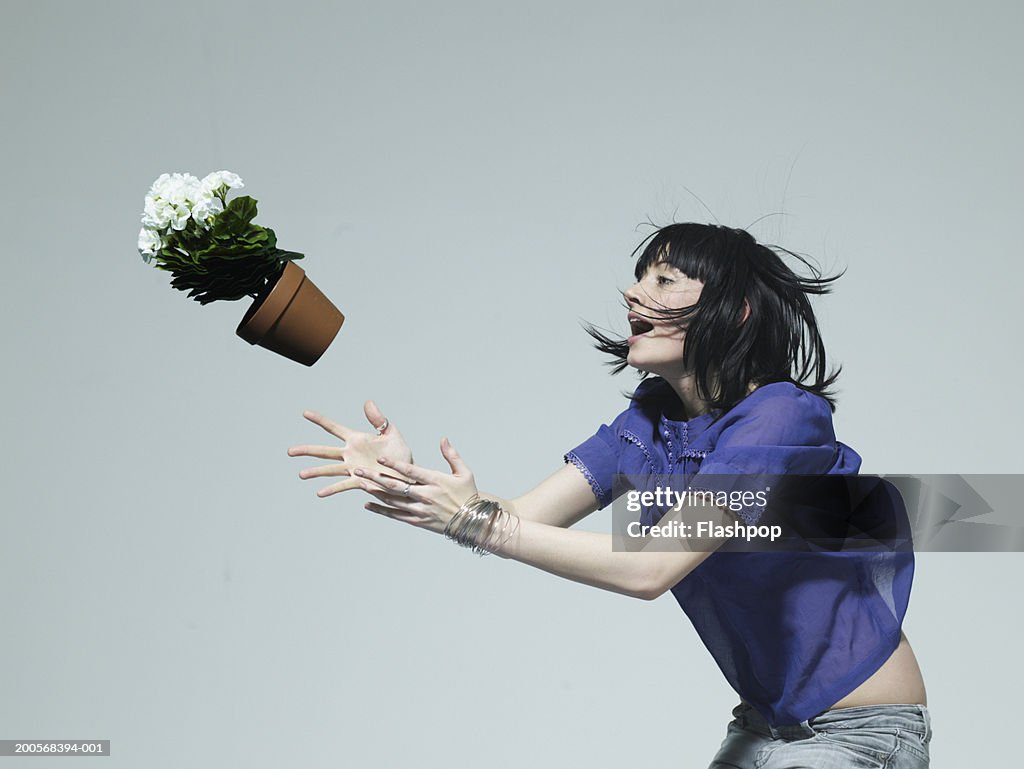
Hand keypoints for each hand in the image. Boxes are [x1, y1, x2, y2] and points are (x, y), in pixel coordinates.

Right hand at [288, 400, 413, 496]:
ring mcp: (353, 468)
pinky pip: (343, 485)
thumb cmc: (400, 453)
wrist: (408, 475)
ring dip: (316, 471)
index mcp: (356, 439)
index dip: (320, 420)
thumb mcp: (391, 433)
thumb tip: (368, 402)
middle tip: (290, 451)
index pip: (334, 428)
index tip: (305, 413)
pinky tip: (320, 493)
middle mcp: (350, 454)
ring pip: (330, 469)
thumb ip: (378, 419)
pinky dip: (332, 489)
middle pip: (324, 451)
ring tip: (301, 474)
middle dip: (307, 450)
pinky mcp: (359, 481)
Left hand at [354, 437, 477, 533]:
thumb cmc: (468, 495)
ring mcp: (420, 509)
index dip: (394, 464)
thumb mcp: (464, 472)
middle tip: (359, 470)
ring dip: (375, 492)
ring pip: (392, 500)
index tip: (380, 459)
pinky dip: (381, 510)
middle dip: (375, 477)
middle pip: (395, 486)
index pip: (410, 471)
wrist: (473, 522)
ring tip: (360, 483)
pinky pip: (395, 515)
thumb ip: (452, 455)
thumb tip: (443, 439)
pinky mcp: (418, 521)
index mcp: (435, 481)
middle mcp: (425, 495)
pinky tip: (368, 504)